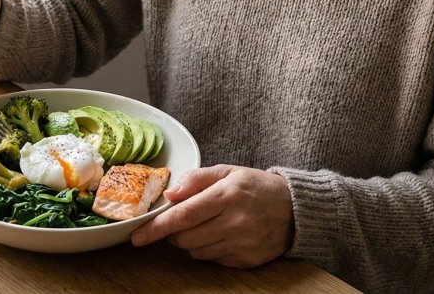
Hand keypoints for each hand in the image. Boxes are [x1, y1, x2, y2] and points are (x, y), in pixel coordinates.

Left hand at [130, 165, 294, 267]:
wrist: (295, 209)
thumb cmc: (257, 187)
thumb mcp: (228, 172)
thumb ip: (197, 179)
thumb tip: (170, 194)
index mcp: (227, 196)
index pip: (184, 215)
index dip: (157, 227)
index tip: (138, 236)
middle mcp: (235, 222)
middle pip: (185, 238)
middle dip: (174, 232)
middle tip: (182, 221)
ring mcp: (242, 244)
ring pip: (196, 252)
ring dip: (191, 241)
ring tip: (207, 225)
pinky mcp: (247, 261)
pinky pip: (213, 261)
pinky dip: (209, 250)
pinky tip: (221, 236)